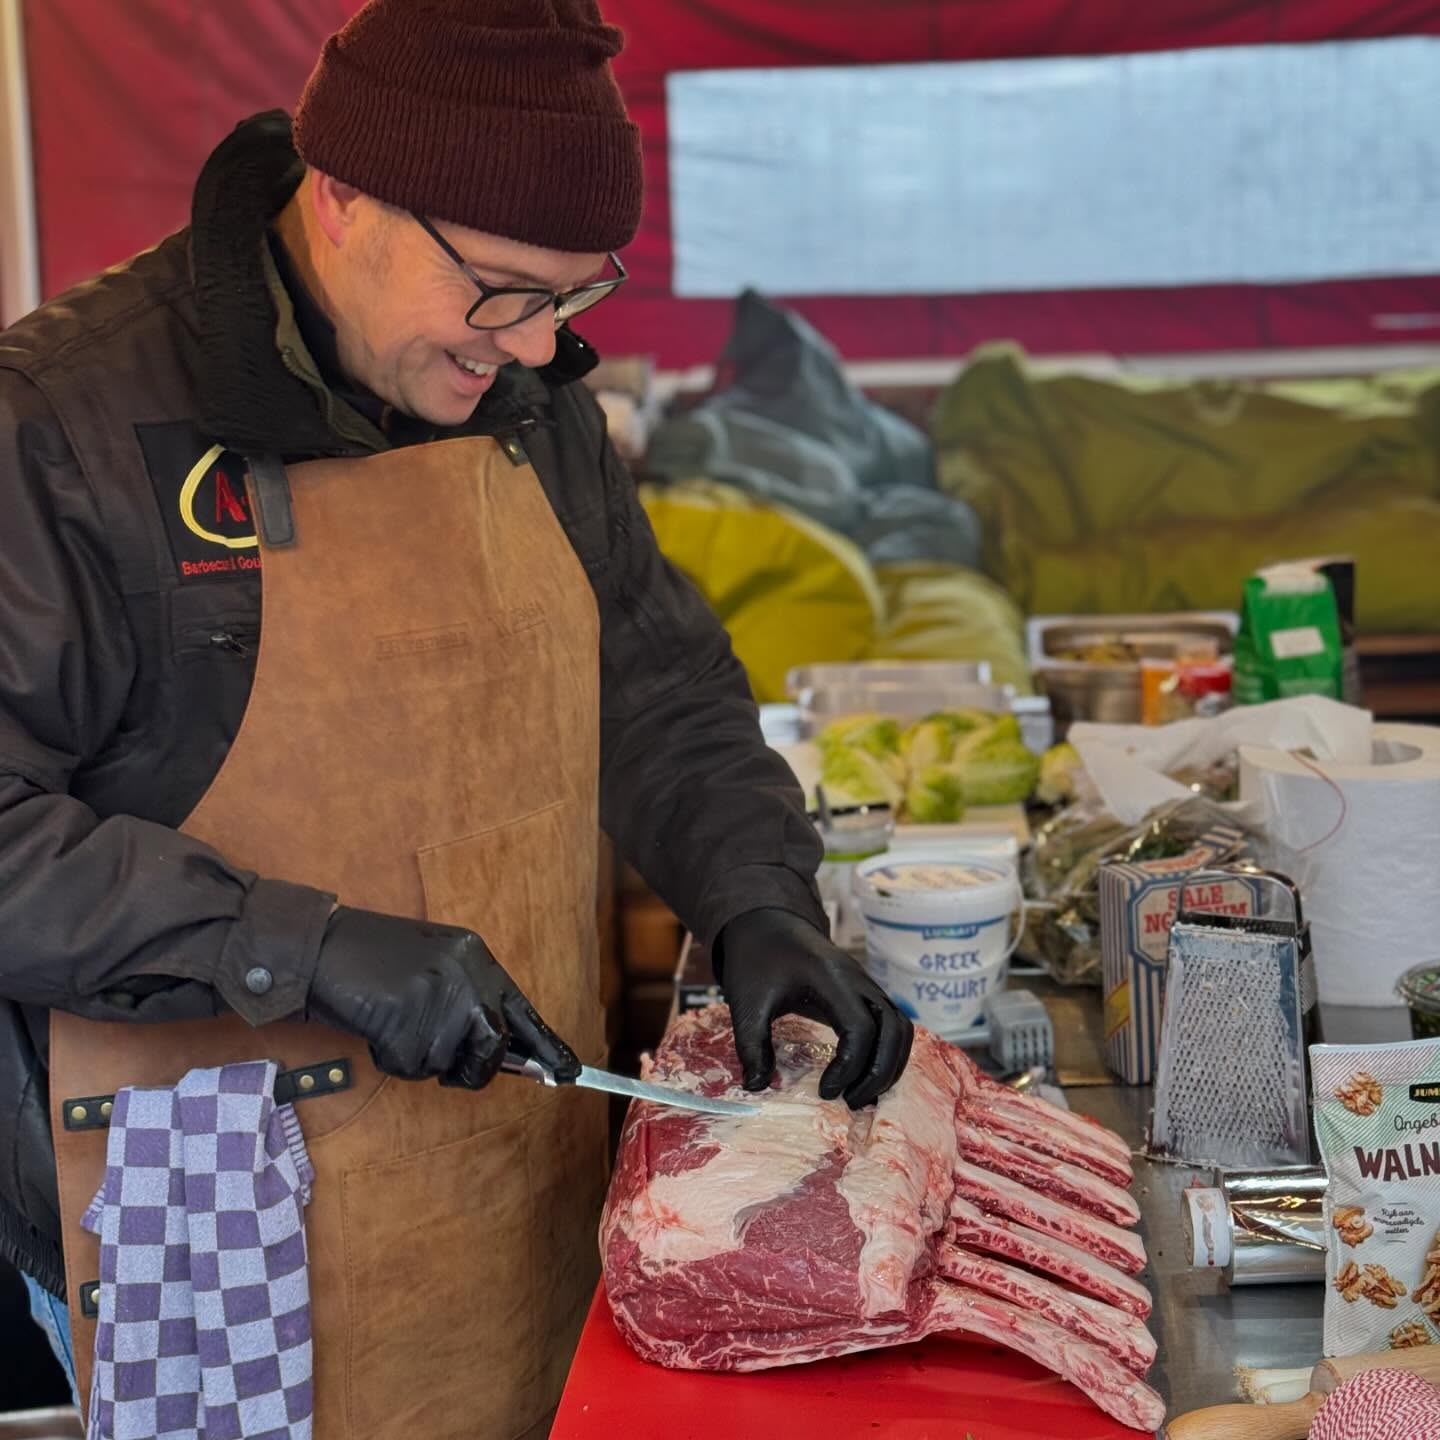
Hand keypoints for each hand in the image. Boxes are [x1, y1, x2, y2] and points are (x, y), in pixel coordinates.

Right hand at [306, 906, 578, 1087]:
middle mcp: (466, 975)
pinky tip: (378, 1026)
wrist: (320, 947)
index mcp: (476, 958)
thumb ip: (470, 1002)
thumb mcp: (435, 967)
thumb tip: (502, 1052)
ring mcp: (438, 997)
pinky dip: (391, 1059)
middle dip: (470, 1068)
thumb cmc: (374, 962)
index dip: (547, 1046)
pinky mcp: (406, 1019)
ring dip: (419, 1059)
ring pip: (449, 1064)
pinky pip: (412, 1067)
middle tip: (435, 1055)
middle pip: (493, 1047)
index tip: (572, 1073)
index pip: (522, 1011)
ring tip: (394, 1022)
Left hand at [715, 908, 913, 1108]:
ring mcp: (865, 984)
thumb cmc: (755, 960)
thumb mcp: (746, 1002)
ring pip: (901, 1026)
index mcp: (831, 978)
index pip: (860, 1027)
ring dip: (890, 1064)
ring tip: (862, 1094)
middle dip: (879, 1072)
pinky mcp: (865, 992)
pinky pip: (892, 1023)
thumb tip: (757, 1087)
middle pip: (894, 1028)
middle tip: (850, 1102)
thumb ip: (750, 1044)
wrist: (765, 922)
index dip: (850, 1066)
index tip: (826, 1091)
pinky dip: (888, 1052)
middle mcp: (858, 980)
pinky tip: (864, 1076)